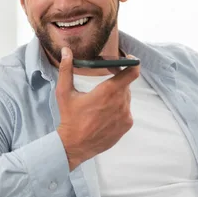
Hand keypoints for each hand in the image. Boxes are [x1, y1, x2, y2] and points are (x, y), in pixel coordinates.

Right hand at [55, 47, 139, 170]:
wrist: (74, 145)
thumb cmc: (69, 117)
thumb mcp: (64, 92)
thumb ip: (66, 69)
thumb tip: (66, 51)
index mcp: (107, 92)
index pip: (132, 72)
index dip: (133, 62)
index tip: (127, 59)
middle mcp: (120, 103)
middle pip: (126, 84)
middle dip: (118, 78)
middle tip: (107, 77)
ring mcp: (125, 115)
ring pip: (126, 97)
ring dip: (117, 94)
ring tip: (102, 99)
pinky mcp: (126, 125)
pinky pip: (126, 110)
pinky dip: (118, 108)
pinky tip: (105, 112)